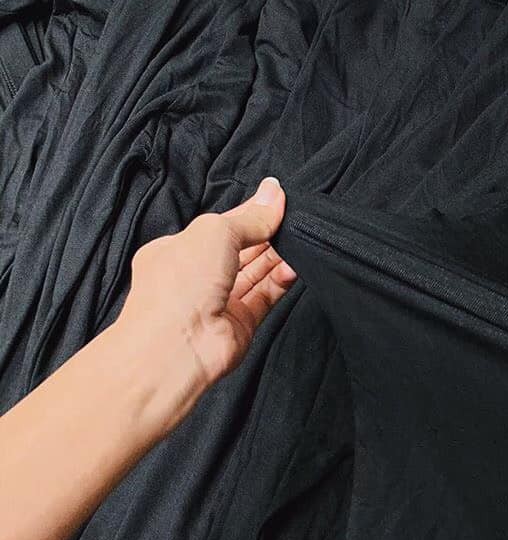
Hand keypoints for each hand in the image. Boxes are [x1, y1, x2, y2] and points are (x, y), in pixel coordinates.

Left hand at [117, 177, 297, 389]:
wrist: (175, 347)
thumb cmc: (178, 285)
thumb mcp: (215, 232)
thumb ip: (251, 216)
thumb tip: (275, 192)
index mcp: (177, 250)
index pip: (221, 227)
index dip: (249, 213)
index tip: (277, 200)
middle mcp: (197, 276)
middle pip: (241, 250)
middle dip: (267, 234)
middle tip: (294, 220)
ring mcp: (218, 301)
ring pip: (255, 273)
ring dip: (277, 257)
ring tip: (299, 241)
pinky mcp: (240, 323)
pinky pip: (265, 296)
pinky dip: (281, 281)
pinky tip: (294, 267)